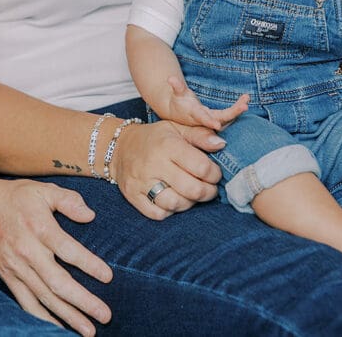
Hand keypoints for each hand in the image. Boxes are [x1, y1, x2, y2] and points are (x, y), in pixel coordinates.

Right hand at [0, 176, 112, 335]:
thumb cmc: (16, 197)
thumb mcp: (43, 190)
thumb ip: (68, 201)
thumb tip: (90, 216)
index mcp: (39, 227)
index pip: (68, 250)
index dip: (89, 265)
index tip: (108, 277)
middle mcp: (27, 251)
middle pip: (57, 282)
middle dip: (82, 301)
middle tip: (105, 315)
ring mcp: (16, 267)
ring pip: (44, 297)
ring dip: (67, 316)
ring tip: (88, 330)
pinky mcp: (7, 276)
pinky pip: (26, 302)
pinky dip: (42, 318)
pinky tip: (59, 329)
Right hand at [108, 120, 224, 219]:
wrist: (120, 147)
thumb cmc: (156, 138)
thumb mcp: (177, 128)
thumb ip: (200, 135)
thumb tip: (222, 144)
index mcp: (167, 145)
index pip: (201, 168)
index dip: (215, 174)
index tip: (215, 174)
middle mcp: (154, 164)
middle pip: (192, 189)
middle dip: (208, 192)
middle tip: (209, 189)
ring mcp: (141, 181)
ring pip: (175, 204)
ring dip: (190, 203)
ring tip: (192, 194)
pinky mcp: (132, 195)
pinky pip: (157, 214)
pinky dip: (170, 211)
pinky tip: (174, 201)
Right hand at [164, 76, 248, 129]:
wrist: (181, 113)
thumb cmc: (179, 102)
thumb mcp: (177, 94)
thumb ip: (176, 87)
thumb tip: (170, 78)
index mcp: (195, 114)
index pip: (203, 118)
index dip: (209, 121)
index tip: (217, 125)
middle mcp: (206, 119)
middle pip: (221, 118)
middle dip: (233, 113)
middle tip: (245, 106)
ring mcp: (213, 119)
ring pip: (228, 117)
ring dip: (238, 109)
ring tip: (247, 99)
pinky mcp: (218, 118)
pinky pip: (230, 114)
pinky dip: (238, 108)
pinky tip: (246, 100)